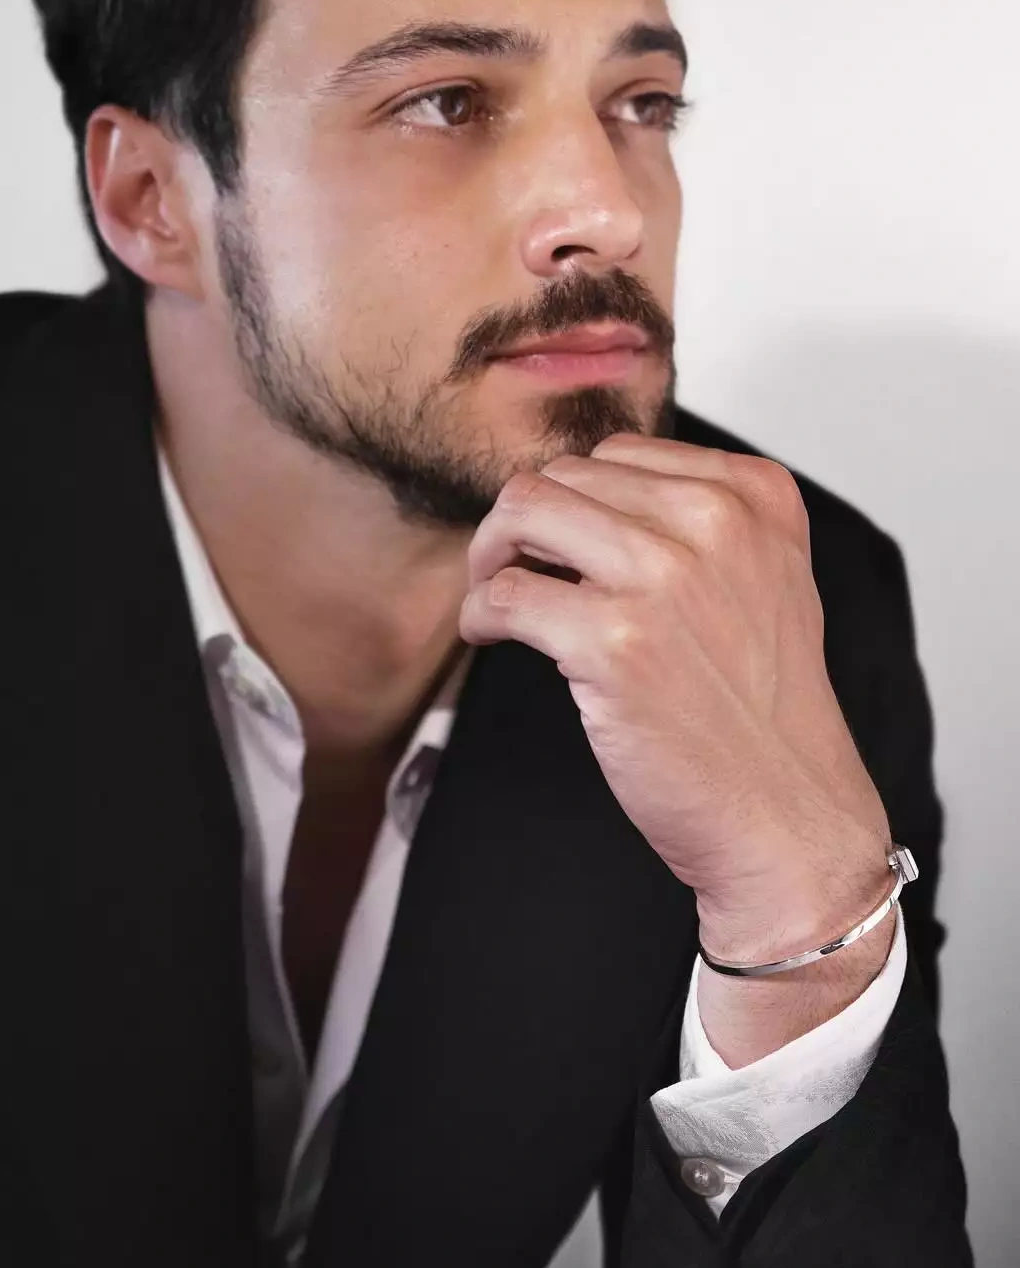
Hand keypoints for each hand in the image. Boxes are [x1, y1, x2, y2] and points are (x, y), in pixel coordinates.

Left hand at [458, 434, 893, 965]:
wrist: (787, 815)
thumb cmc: (761, 711)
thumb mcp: (759, 579)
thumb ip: (690, 522)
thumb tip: (570, 495)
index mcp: (756, 496)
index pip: (617, 453)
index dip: (573, 501)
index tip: (560, 547)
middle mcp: (716, 522)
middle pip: (561, 476)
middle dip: (524, 524)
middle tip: (514, 573)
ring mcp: (663, 578)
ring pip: (521, 511)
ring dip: (490, 556)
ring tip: (497, 599)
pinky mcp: (612, 642)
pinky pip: (504, 594)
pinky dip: (480, 613)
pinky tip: (493, 637)